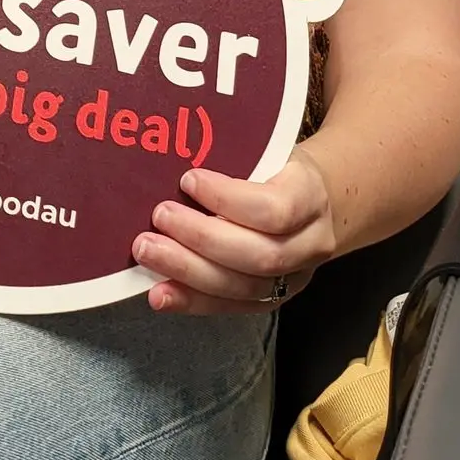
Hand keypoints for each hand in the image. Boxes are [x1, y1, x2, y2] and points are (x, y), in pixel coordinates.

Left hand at [132, 151, 335, 315]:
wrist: (310, 202)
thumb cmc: (274, 169)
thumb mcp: (266, 152)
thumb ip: (232, 161)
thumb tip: (170, 157)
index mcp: (311, 196)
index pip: (275, 208)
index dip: (228, 198)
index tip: (187, 180)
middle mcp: (311, 243)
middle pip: (259, 254)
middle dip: (202, 238)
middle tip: (159, 216)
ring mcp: (295, 278)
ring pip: (244, 287)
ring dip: (189, 271)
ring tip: (148, 251)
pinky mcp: (272, 300)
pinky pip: (231, 307)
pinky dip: (191, 301)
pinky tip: (159, 293)